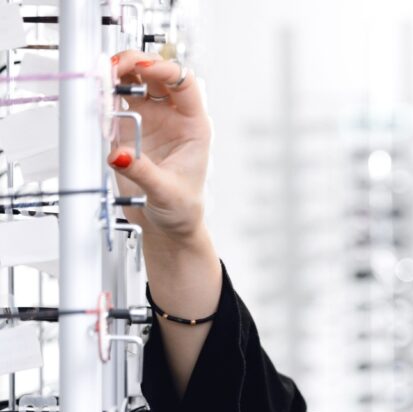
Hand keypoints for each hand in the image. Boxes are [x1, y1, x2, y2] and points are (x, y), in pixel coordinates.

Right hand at [108, 50, 210, 241]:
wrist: (167, 225)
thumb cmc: (182, 208)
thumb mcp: (165, 192)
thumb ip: (142, 173)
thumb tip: (119, 156)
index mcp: (194, 126)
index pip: (185, 84)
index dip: (165, 70)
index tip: (142, 68)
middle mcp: (174, 118)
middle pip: (158, 75)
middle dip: (136, 64)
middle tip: (114, 66)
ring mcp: (151, 121)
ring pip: (136, 82)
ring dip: (118, 74)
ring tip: (100, 76)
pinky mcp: (130, 129)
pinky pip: (117, 101)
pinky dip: (105, 94)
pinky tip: (96, 95)